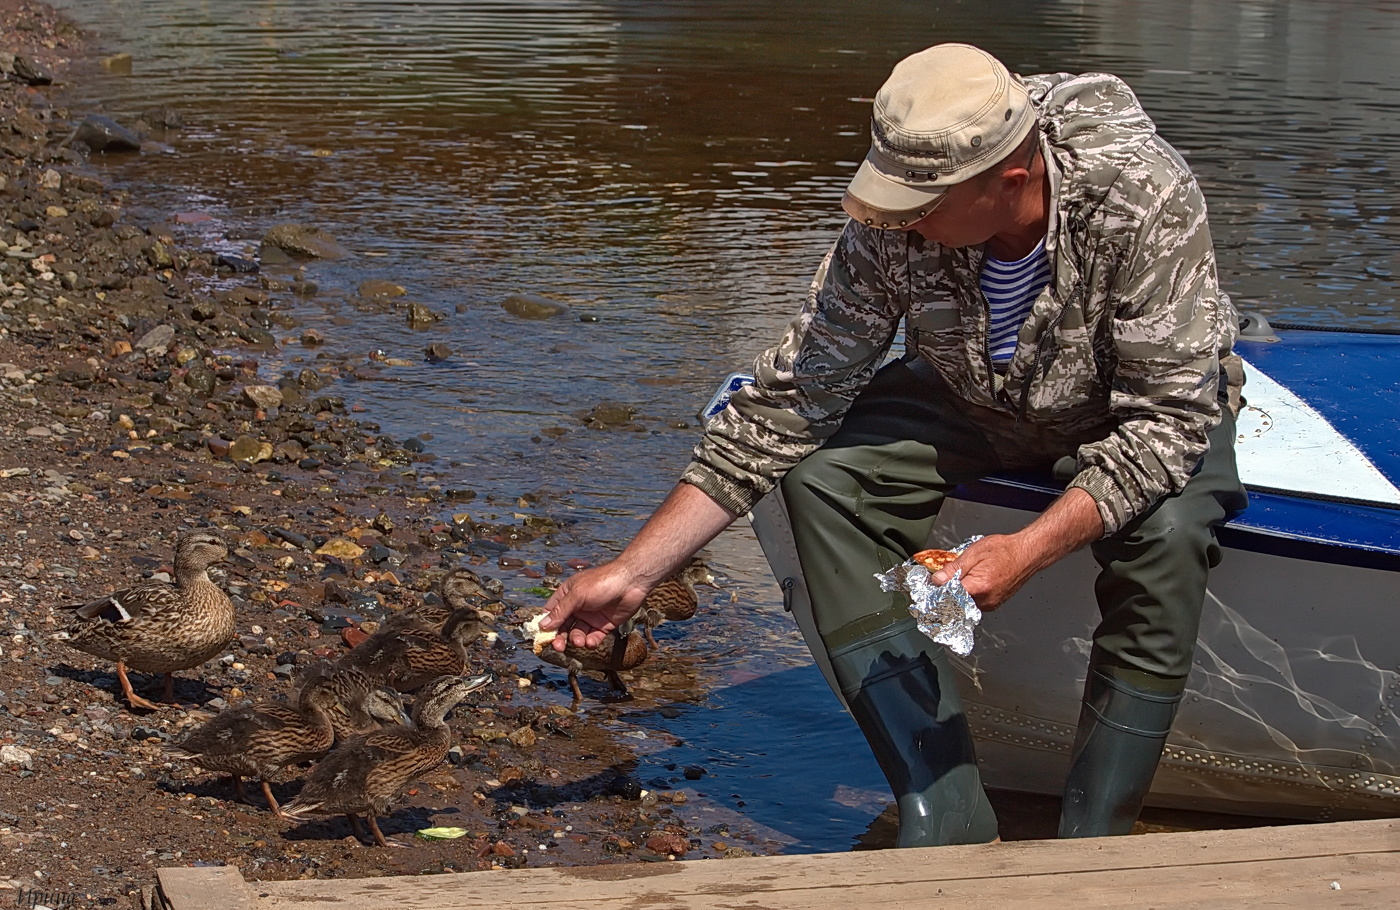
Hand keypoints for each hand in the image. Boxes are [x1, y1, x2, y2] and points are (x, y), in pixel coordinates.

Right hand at [539, 561, 649, 649]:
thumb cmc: (602, 582)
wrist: (631, 583)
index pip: (551, 612)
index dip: (546, 625)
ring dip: (576, 639)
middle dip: (560, 637)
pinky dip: (590, 642)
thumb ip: (561, 611)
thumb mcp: (577, 595)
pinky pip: (593, 637)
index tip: (543, 637)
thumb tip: (543, 625)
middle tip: (559, 647)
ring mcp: (590, 616)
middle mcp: (577, 606)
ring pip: (577, 633)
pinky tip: (591, 642)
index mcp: (567, 595)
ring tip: (579, 641)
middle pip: (563, 626)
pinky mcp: (603, 625)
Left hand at [929, 487, 1103, 610]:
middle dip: (945, 592)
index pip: (948, 598)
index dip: (935, 593)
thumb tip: (936, 580)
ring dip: (956, 593)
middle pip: (955, 603)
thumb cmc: (1005, 550)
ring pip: (963, 604)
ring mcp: (990, 604)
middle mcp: (985, 601)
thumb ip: (953, 568)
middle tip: (938, 581)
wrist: (1027, 553)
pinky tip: (967, 582)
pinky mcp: (993, 603)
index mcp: (979, 587)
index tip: (926, 591)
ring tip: (956, 578)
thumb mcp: (973, 553)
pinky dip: (967, 594)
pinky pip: (973, 602)